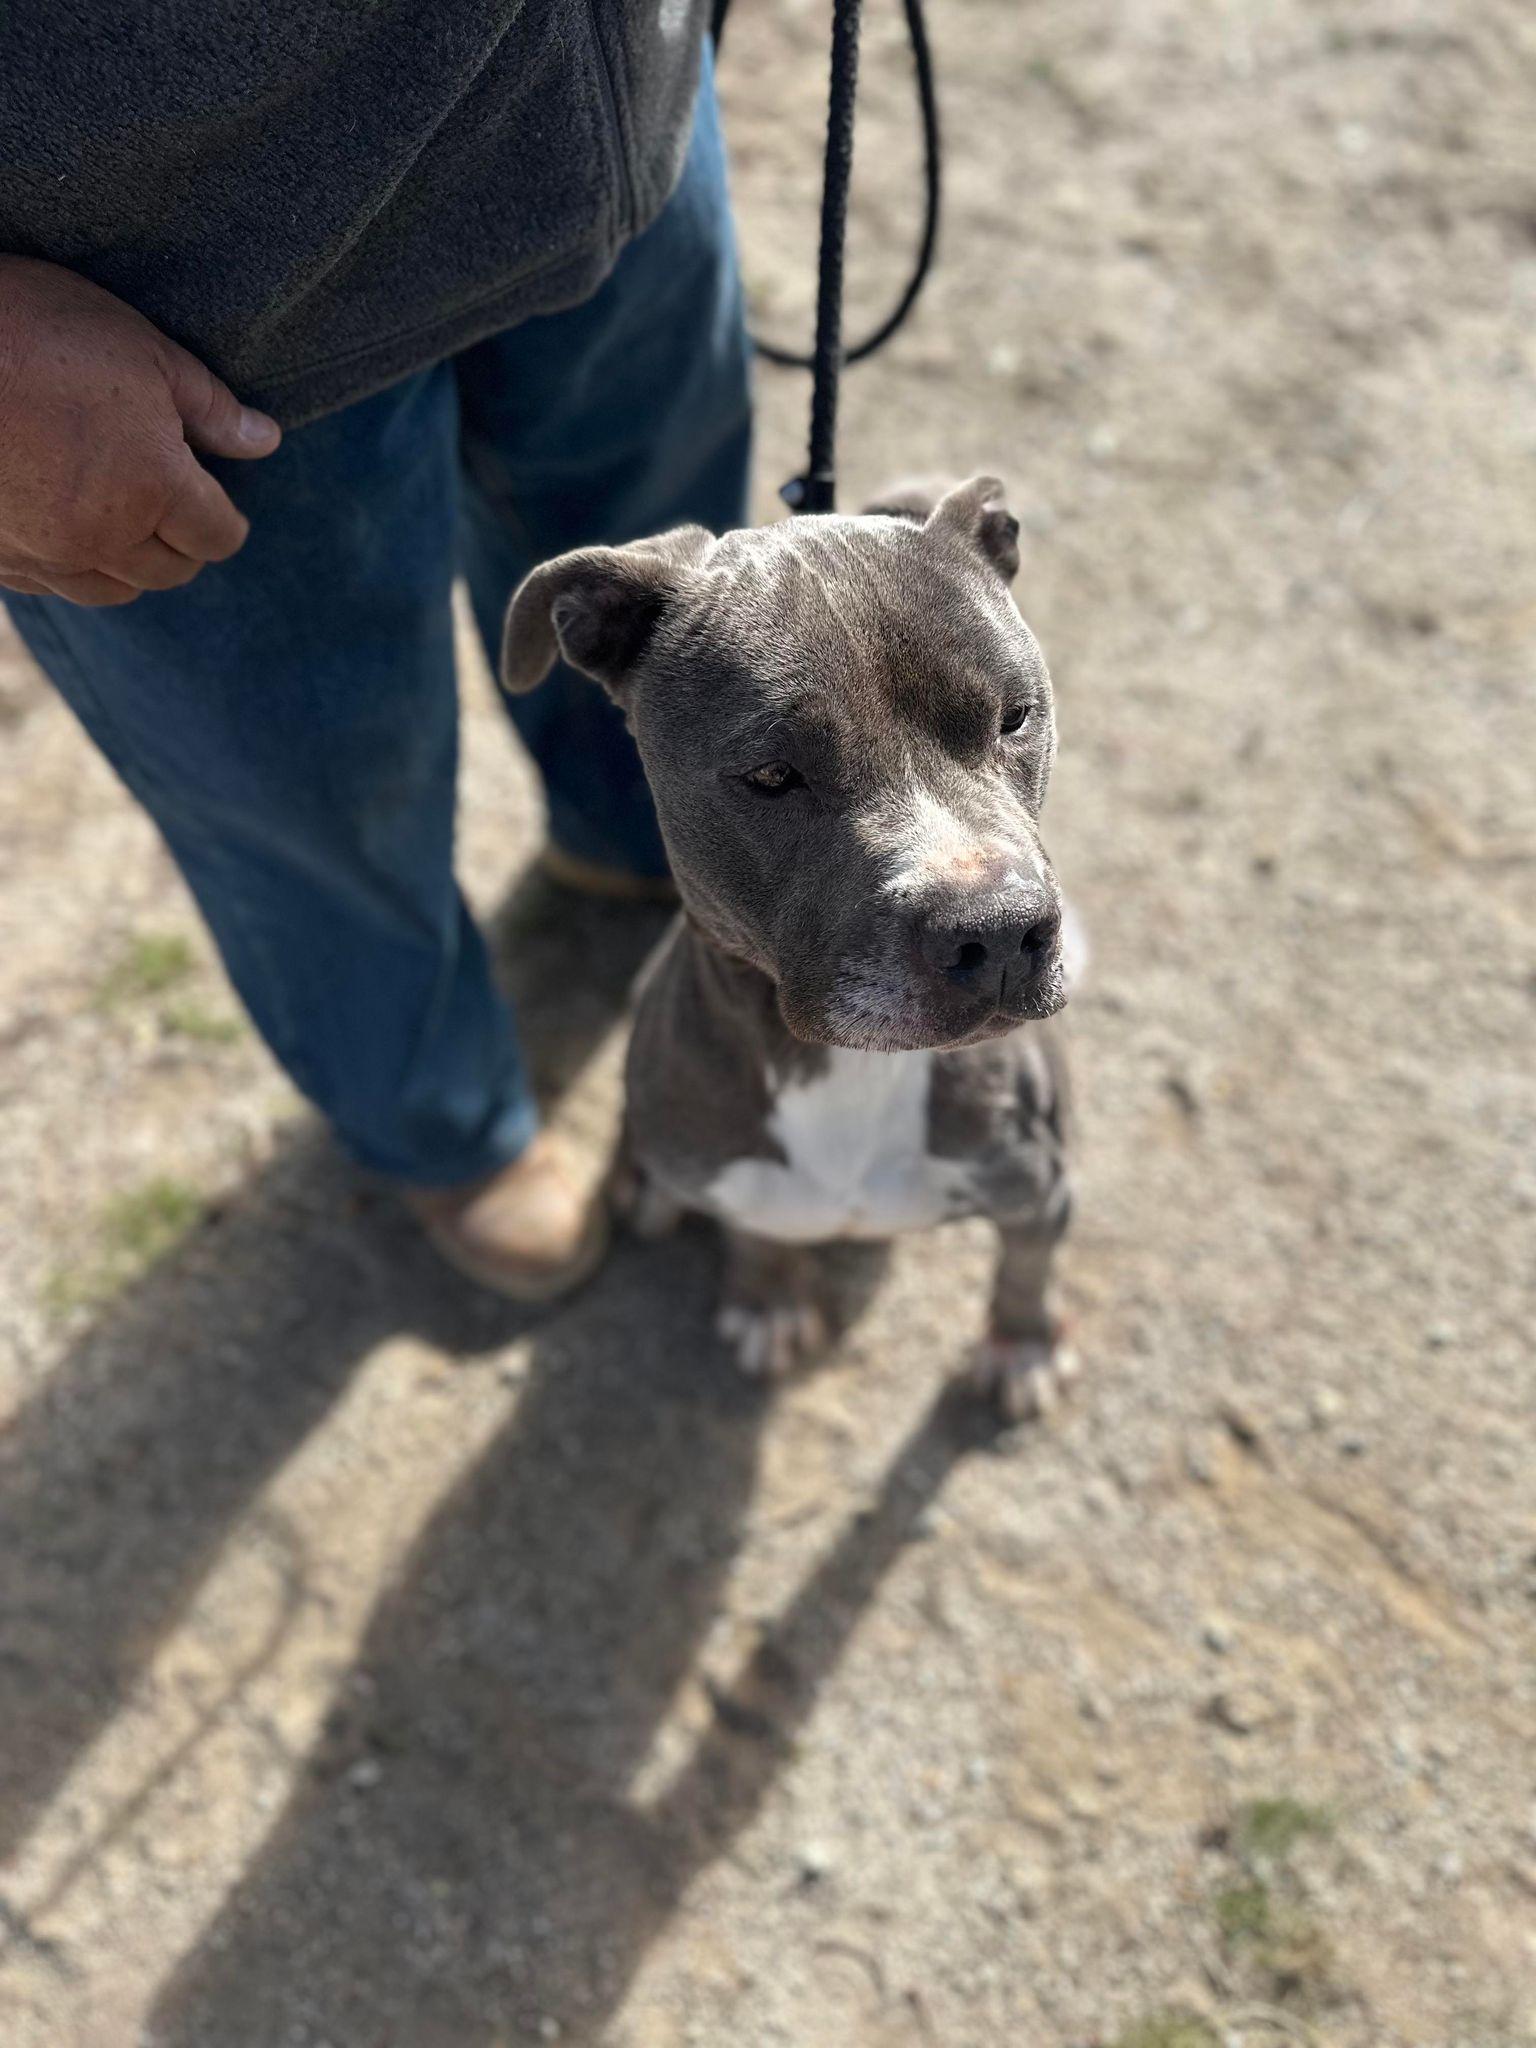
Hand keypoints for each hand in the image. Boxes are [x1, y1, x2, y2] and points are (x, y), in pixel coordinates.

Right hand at [0, 257, 280, 605]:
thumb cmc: (32, 328)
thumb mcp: (140, 348)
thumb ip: (209, 405)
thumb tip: (265, 440)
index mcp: (153, 487)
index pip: (218, 536)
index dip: (227, 519)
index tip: (222, 500)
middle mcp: (103, 537)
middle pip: (170, 572)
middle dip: (184, 544)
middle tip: (176, 505)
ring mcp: (45, 555)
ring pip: (113, 591)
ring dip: (131, 564)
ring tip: (127, 522)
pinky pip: (54, 587)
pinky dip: (72, 567)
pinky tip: (67, 529)